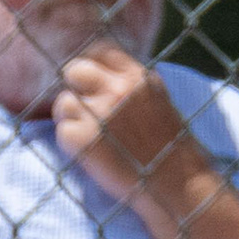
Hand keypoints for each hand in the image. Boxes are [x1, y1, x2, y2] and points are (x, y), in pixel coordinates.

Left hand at [53, 49, 208, 202]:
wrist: (178, 187)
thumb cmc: (170, 149)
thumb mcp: (158, 101)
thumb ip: (132, 85)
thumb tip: (99, 74)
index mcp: (138, 77)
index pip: (100, 51)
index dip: (92, 67)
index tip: (93, 84)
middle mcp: (117, 90)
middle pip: (74, 70)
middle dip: (76, 89)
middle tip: (86, 111)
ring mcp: (98, 113)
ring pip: (63, 102)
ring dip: (71, 119)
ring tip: (93, 138)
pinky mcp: (81, 139)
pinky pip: (61, 130)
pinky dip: (71, 144)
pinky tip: (93, 155)